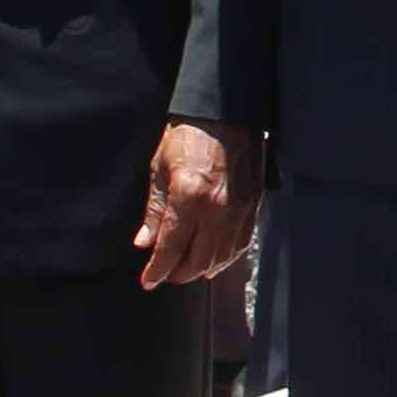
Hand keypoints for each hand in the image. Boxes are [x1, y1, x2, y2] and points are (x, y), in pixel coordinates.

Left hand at [133, 121, 263, 285]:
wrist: (226, 115)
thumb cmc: (189, 136)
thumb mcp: (159, 170)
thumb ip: (154, 211)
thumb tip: (144, 243)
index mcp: (188, 197)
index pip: (171, 248)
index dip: (157, 270)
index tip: (148, 281)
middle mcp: (216, 209)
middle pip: (197, 262)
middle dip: (178, 274)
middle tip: (164, 273)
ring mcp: (238, 211)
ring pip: (220, 259)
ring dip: (200, 268)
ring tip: (185, 266)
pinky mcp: (252, 208)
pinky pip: (239, 246)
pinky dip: (223, 258)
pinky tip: (211, 256)